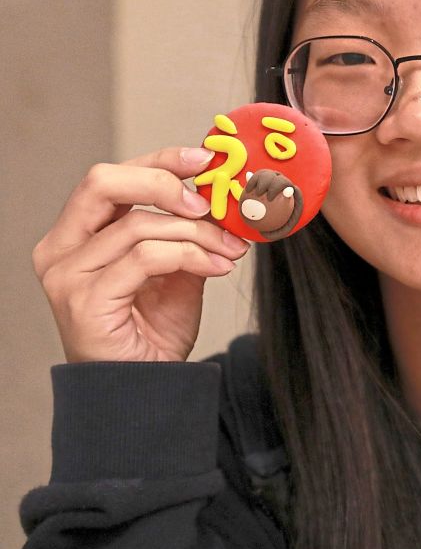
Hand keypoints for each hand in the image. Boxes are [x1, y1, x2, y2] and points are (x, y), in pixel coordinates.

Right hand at [32, 147, 250, 362]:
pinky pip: (146, 257)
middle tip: (210, 201)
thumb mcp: (177, 269)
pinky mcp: (86, 300)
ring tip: (230, 248)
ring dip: (197, 232)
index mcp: (77, 234)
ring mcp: (68, 275)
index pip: (112, 178)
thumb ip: (186, 232)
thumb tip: (222, 197)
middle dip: (164, 181)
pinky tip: (218, 266)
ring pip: (138, 224)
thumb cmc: (153, 330)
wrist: (145, 387)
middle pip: (103, 182)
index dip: (160, 160)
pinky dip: (191, 255)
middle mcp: (62, 249)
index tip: (207, 160)